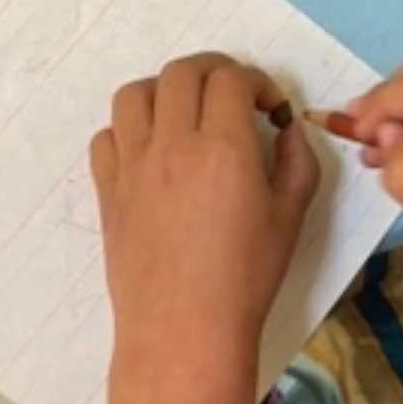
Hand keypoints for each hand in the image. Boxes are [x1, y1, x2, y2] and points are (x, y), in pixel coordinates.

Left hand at [91, 54, 318, 379]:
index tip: (268, 108)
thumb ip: (297, 164)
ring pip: (134, 94)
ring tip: (184, 113)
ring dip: (163, 90)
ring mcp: (133, 166)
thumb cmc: (245, 280)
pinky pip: (105, 137)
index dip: (255, 81)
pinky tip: (151, 151)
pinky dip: (128, 131)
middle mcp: (172, 145)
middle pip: (181, 72)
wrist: (183, 332)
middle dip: (212, 71)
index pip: (231, 79)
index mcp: (223, 148)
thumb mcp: (290, 220)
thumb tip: (287, 129)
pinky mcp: (107, 191)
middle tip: (232, 96)